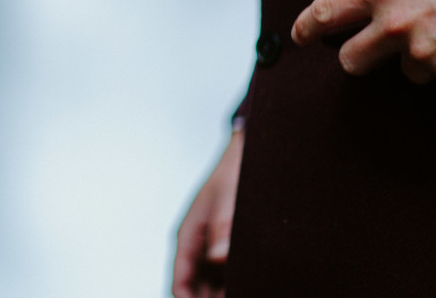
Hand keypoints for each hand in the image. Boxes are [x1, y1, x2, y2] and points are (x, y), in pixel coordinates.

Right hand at [173, 128, 242, 297]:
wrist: (247, 152)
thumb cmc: (234, 170)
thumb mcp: (228, 197)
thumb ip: (223, 228)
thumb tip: (218, 258)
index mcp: (188, 237)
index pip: (180, 285)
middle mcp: (197, 248)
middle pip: (196, 291)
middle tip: (241, 295)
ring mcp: (212, 249)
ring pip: (213, 287)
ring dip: (225, 293)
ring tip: (247, 290)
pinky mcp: (229, 248)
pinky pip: (227, 277)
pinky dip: (236, 285)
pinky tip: (255, 284)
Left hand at [291, 0, 435, 85]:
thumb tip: (367, 17)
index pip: (326, 11)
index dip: (307, 26)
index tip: (298, 36)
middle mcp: (394, 22)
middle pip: (352, 60)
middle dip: (357, 60)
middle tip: (366, 56)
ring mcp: (423, 51)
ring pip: (409, 70)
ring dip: (425, 58)